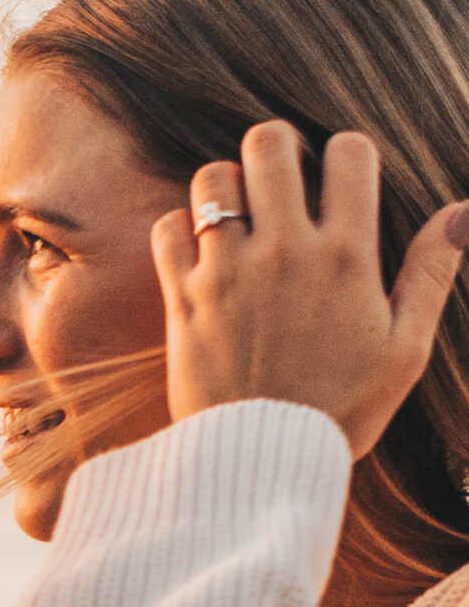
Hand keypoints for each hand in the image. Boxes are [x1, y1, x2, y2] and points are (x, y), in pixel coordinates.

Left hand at [152, 121, 468, 460]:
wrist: (264, 464)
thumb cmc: (342, 410)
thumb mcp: (405, 350)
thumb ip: (430, 275)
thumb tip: (460, 211)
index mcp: (345, 257)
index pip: (350, 152)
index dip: (349, 154)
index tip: (341, 181)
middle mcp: (284, 252)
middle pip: (269, 143)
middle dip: (279, 148)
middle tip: (282, 179)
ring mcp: (227, 272)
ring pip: (214, 178)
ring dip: (227, 185)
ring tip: (240, 216)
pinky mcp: (182, 298)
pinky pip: (167, 227)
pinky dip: (180, 229)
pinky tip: (201, 251)